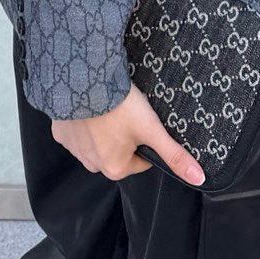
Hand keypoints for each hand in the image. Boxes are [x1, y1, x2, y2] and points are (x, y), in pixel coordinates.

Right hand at [51, 83, 204, 185]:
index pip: (140, 161)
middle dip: (123, 135)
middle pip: (117, 152)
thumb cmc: (119, 106)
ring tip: (108, 106)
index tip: (142, 123)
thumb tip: (199, 178)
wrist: (83, 80)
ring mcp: (73, 148)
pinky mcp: (60, 132)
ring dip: (102, 129)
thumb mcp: (152, 129)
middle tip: (125, 112)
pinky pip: (76, 130)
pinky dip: (83, 120)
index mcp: (114, 168)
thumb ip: (175, 155)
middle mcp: (91, 164)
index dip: (145, 140)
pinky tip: (89, 105)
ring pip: (96, 142)